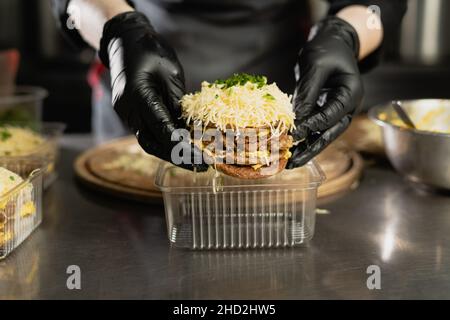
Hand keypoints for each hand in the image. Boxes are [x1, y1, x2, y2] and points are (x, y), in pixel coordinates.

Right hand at [99, 11, 206, 170]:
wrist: (124, 39)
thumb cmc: (149, 49)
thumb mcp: (171, 73)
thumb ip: (177, 102)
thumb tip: (190, 127)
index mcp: (138, 97)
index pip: (161, 130)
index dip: (182, 147)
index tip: (200, 158)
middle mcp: (128, 110)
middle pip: (152, 143)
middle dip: (176, 157)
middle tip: (200, 165)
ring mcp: (127, 113)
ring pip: (149, 141)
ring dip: (171, 153)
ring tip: (194, 161)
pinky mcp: (130, 113)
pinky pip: (148, 132)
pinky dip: (165, 141)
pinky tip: (182, 146)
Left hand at [287, 16, 363, 168]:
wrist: (332, 42)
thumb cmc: (327, 49)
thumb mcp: (316, 66)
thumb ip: (307, 93)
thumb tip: (295, 119)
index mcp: (351, 94)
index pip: (330, 117)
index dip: (310, 127)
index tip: (291, 135)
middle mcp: (346, 107)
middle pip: (328, 134)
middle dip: (310, 150)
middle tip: (291, 163)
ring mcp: (335, 110)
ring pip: (320, 134)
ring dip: (304, 147)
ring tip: (287, 161)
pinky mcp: (323, 110)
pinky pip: (313, 127)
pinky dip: (301, 135)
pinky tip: (288, 146)